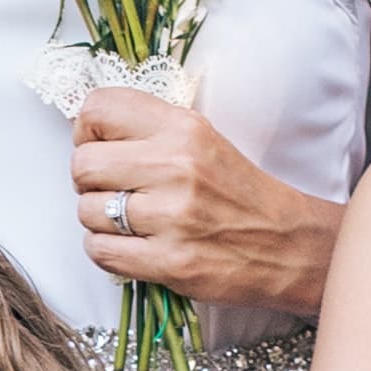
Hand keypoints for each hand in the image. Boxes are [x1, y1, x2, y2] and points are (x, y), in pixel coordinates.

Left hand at [71, 81, 342, 321]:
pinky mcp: (171, 262)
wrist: (287, 245)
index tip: (100, 146)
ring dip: (98, 220)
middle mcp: (177, 166)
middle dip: (87, 181)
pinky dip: (106, 251)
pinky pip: (100, 251)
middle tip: (111, 189)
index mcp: (183, 128)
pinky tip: (130, 246)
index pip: (98, 109)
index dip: (87, 131)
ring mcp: (173, 217)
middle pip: (82, 164)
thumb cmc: (238, 193)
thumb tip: (85, 130)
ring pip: (86, 211)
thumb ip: (148, 129)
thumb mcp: (201, 139)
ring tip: (128, 222)